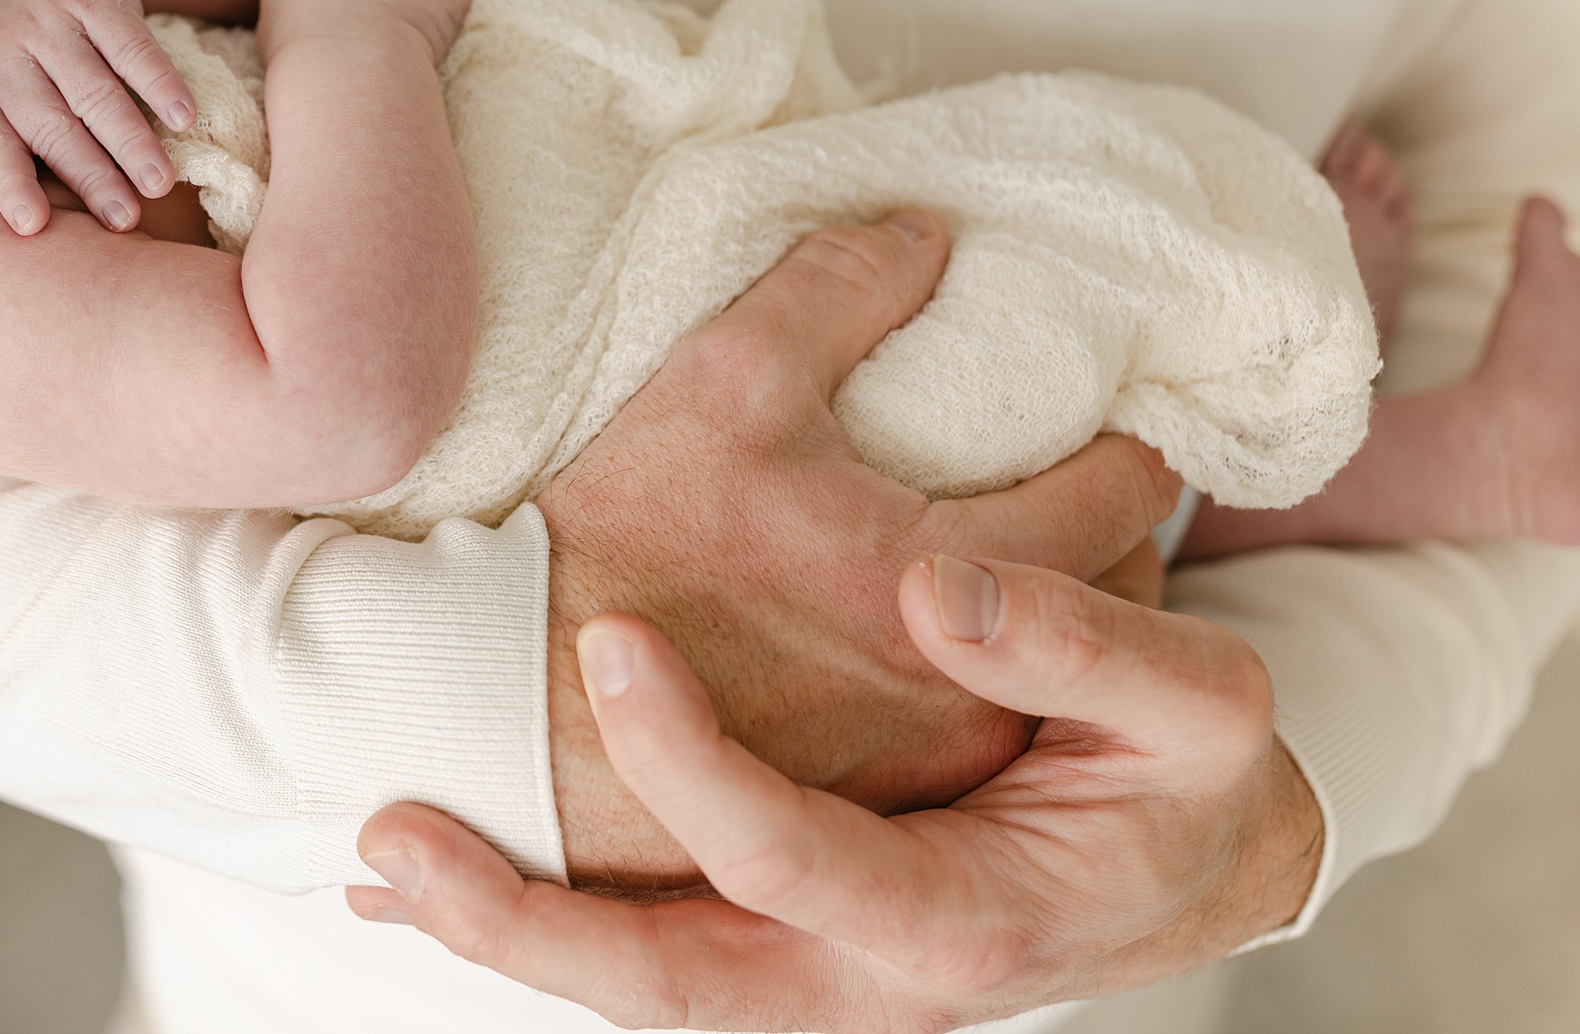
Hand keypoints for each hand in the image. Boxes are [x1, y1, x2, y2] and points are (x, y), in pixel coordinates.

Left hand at [0, 0, 197, 234]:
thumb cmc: (35, 48)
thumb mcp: (13, 87)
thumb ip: (33, 142)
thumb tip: (76, 227)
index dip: (10, 186)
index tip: (31, 227)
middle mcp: (12, 59)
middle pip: (53, 127)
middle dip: (90, 175)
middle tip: (124, 219)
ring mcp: (53, 26)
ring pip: (94, 92)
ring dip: (129, 140)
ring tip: (160, 182)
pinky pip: (130, 47)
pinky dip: (158, 84)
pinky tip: (184, 118)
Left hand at [348, 561, 1321, 1030]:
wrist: (1196, 860)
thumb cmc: (1190, 776)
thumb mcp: (1196, 704)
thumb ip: (1076, 647)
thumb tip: (933, 586)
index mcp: (962, 926)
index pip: (793, 865)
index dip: (693, 766)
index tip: (612, 645)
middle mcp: (867, 987)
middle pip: (670, 992)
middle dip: (526, 931)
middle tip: (394, 846)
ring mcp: (816, 982)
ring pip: (640, 986)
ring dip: (511, 929)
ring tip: (382, 859)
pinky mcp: (783, 947)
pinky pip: (650, 941)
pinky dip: (549, 914)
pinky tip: (443, 870)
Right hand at [531, 217, 1186, 887]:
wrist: (512, 711)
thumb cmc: (619, 543)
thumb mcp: (723, 381)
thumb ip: (837, 287)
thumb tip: (924, 230)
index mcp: (950, 576)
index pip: (1121, 497)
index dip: (1130, 442)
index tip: (1117, 418)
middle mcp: (963, 694)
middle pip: (1110, 603)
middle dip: (1103, 539)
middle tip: (1069, 485)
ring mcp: (920, 773)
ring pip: (1046, 689)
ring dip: (1042, 626)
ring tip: (993, 568)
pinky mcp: (866, 819)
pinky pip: (969, 745)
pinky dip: (971, 694)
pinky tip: (908, 653)